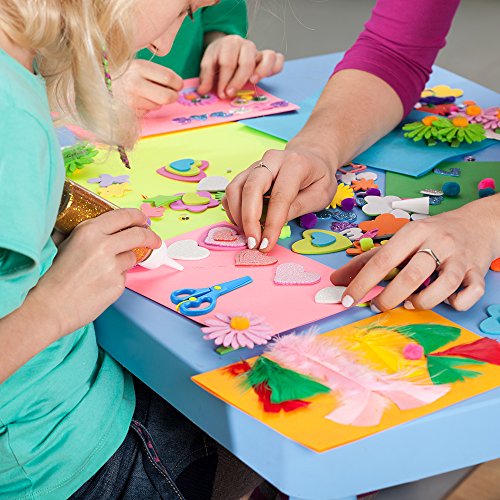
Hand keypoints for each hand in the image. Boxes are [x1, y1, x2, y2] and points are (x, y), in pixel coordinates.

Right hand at [38, 209, 160, 333]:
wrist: (50, 307)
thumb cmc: (53, 277)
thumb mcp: (65, 244)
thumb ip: (85, 233)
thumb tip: (102, 227)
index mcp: (89, 232)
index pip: (124, 216)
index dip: (138, 217)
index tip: (143, 220)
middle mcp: (104, 246)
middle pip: (139, 235)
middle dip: (151, 237)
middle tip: (154, 240)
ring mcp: (113, 267)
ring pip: (132, 257)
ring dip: (125, 261)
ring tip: (103, 271)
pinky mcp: (118, 285)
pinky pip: (124, 277)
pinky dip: (116, 279)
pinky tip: (99, 284)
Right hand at [115, 59, 182, 113]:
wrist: (98, 84)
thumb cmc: (122, 74)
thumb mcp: (137, 66)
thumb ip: (155, 73)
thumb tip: (177, 85)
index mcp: (139, 67)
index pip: (168, 77)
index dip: (178, 83)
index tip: (178, 85)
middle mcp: (135, 83)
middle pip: (168, 96)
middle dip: (174, 96)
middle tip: (173, 94)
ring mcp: (132, 99)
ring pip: (158, 105)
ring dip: (159, 102)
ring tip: (149, 94)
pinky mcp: (129, 111)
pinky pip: (148, 111)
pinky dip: (148, 107)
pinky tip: (140, 100)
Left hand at [197, 34, 283, 98]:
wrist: (226, 47)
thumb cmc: (219, 57)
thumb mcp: (209, 63)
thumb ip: (206, 77)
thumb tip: (202, 91)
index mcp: (229, 44)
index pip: (227, 62)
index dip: (224, 80)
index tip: (221, 93)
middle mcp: (246, 45)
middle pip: (246, 62)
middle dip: (238, 80)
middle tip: (230, 94)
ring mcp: (258, 51)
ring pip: (266, 57)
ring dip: (261, 71)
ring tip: (253, 82)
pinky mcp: (267, 57)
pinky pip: (278, 59)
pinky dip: (275, 68)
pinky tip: (267, 78)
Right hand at [223, 144, 337, 251]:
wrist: (312, 157)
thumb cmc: (318, 177)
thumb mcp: (321, 195)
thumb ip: (299, 207)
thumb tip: (274, 225)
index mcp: (294, 164)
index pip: (279, 196)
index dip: (272, 223)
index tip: (267, 244)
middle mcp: (271, 160)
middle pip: (251, 188)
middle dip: (249, 220)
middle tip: (253, 243)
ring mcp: (255, 165)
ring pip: (235, 188)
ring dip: (238, 216)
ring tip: (249, 235)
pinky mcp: (246, 173)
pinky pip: (231, 191)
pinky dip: (233, 210)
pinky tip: (244, 224)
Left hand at [331, 197, 499, 311]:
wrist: (478, 223)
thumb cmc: (432, 234)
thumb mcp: (400, 240)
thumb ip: (368, 260)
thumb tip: (336, 279)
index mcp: (413, 232)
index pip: (382, 260)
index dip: (362, 283)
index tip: (347, 299)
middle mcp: (437, 242)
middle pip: (411, 275)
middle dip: (389, 298)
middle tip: (378, 306)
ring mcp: (459, 258)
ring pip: (442, 287)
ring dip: (422, 302)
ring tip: (410, 303)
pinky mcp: (478, 272)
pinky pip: (470, 294)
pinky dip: (457, 302)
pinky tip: (446, 300)